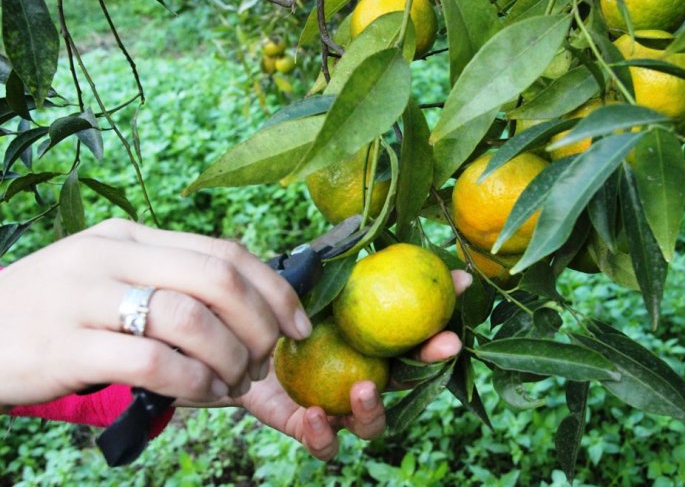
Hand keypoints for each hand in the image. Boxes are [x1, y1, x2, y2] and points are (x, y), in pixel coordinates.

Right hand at [0, 218, 310, 406]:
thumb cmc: (57, 312)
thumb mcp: (113, 282)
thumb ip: (174, 291)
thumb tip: (249, 317)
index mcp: (133, 237)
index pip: (224, 251)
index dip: (274, 289)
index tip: (299, 324)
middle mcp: (113, 255)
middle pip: (217, 278)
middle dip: (260, 325)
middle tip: (265, 360)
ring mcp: (85, 296)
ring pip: (189, 317)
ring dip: (229, 357)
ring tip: (233, 382)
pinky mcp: (64, 344)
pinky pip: (150, 359)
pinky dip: (191, 381)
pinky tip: (201, 393)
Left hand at [181, 270, 471, 459]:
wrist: (230, 328)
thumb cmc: (280, 304)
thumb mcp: (314, 282)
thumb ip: (353, 269)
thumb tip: (380, 243)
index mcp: (370, 346)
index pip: (414, 345)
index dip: (439, 337)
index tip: (453, 327)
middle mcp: (361, 377)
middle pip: (405, 385)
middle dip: (428, 370)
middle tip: (438, 347)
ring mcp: (335, 405)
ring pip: (368, 424)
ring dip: (373, 411)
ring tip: (362, 389)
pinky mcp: (301, 424)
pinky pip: (320, 441)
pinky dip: (321, 434)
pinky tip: (314, 415)